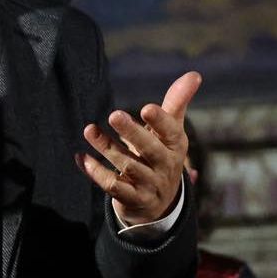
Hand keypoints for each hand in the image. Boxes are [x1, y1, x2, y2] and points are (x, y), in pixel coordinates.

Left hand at [75, 72, 201, 225]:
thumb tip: (194, 74)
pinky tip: (82, 157)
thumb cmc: (162, 155)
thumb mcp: (171, 131)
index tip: (146, 107)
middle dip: (132, 132)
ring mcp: (150, 184)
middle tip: (114, 114)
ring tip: (89, 130)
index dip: (160, 121)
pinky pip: (113, 186)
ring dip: (106, 147)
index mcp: (176, 146)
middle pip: (150, 149)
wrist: (159, 203)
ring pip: (127, 165)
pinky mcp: (133, 199)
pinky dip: (96, 172)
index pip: (171, 132)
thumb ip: (176, 103)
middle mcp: (165, 166)